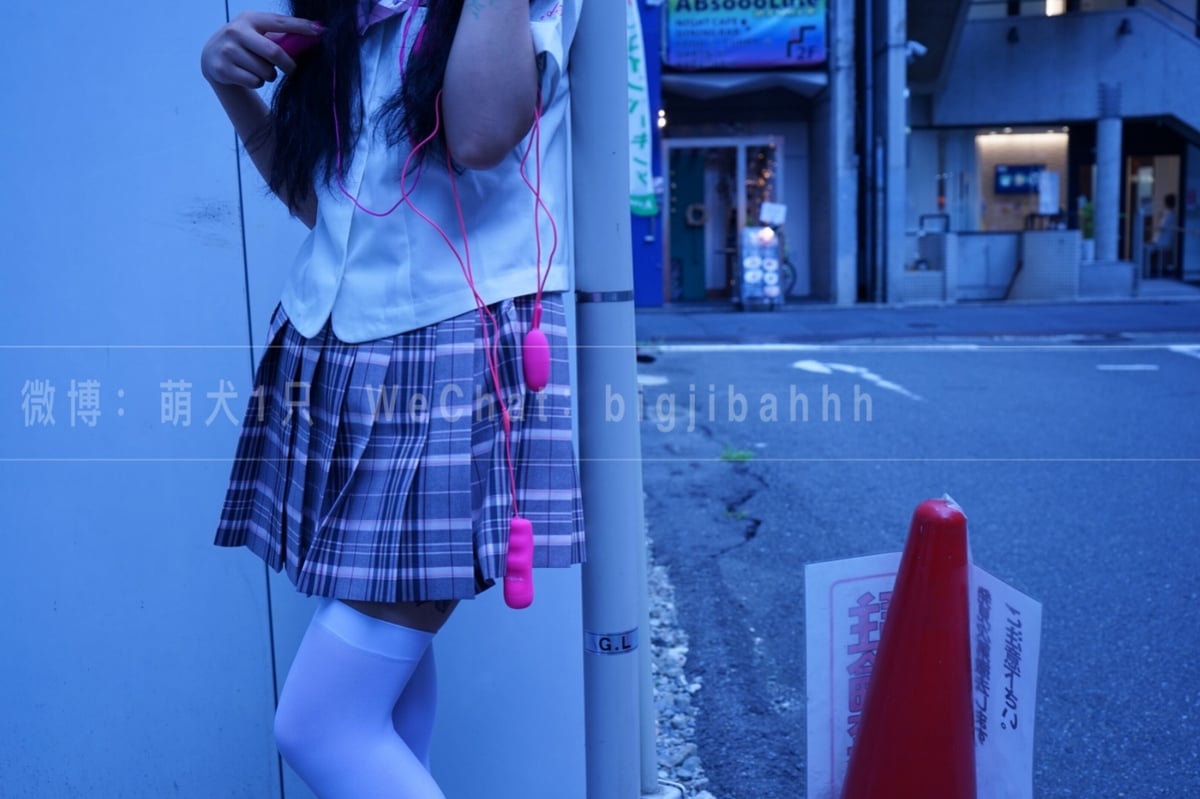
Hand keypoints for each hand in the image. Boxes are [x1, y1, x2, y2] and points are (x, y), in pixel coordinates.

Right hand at [200, 11, 322, 88]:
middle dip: (288, 65)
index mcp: (250, 19)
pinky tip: (249, 75)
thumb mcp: (258, 33)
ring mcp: (227, 50)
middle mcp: (236, 31)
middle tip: (292, 70)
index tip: (320, 31)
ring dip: (270, 75)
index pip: (279, 22)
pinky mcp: (222, 69)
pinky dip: (258, 83)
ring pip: (265, 71)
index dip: (300, 26)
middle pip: (274, 52)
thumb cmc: (245, 44)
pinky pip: (255, 82)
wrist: (212, 56)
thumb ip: (280, 36)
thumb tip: (314, 35)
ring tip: (261, 70)